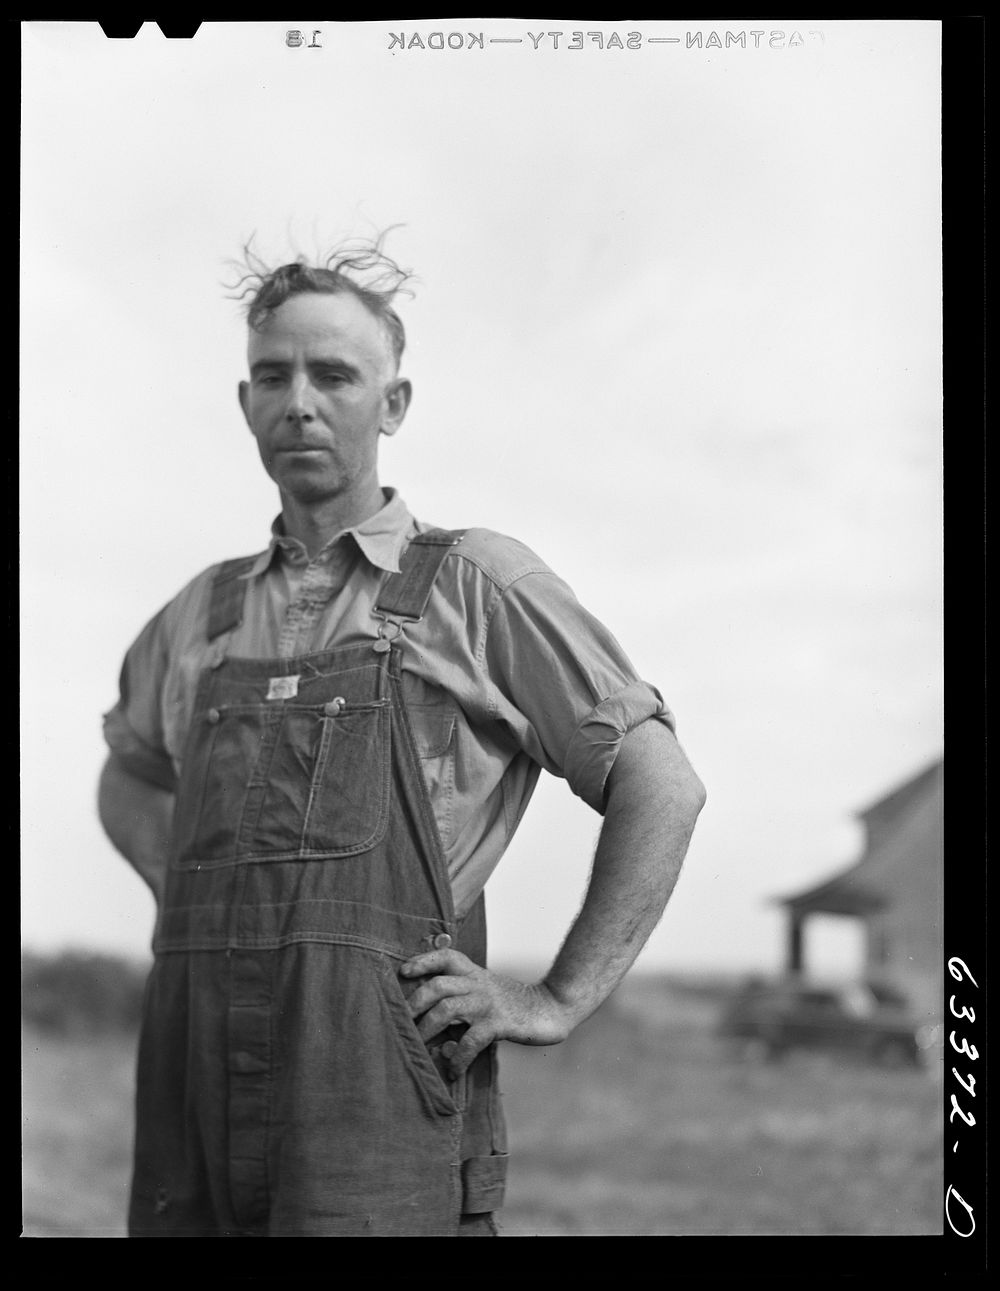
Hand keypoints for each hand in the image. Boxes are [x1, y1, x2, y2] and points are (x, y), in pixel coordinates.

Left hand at [399, 949, 573, 1076]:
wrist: (551, 1007)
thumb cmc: (514, 1003)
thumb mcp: (487, 989)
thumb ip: (463, 995)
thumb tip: (429, 1018)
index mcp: (474, 973)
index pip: (445, 957)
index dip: (423, 961)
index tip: (404, 972)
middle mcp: (478, 984)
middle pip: (438, 985)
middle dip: (414, 1004)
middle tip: (401, 1023)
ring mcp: (488, 1003)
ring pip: (447, 1009)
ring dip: (428, 1030)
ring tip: (417, 1048)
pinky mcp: (499, 1024)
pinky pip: (470, 1041)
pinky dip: (458, 1058)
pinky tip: (453, 1070)